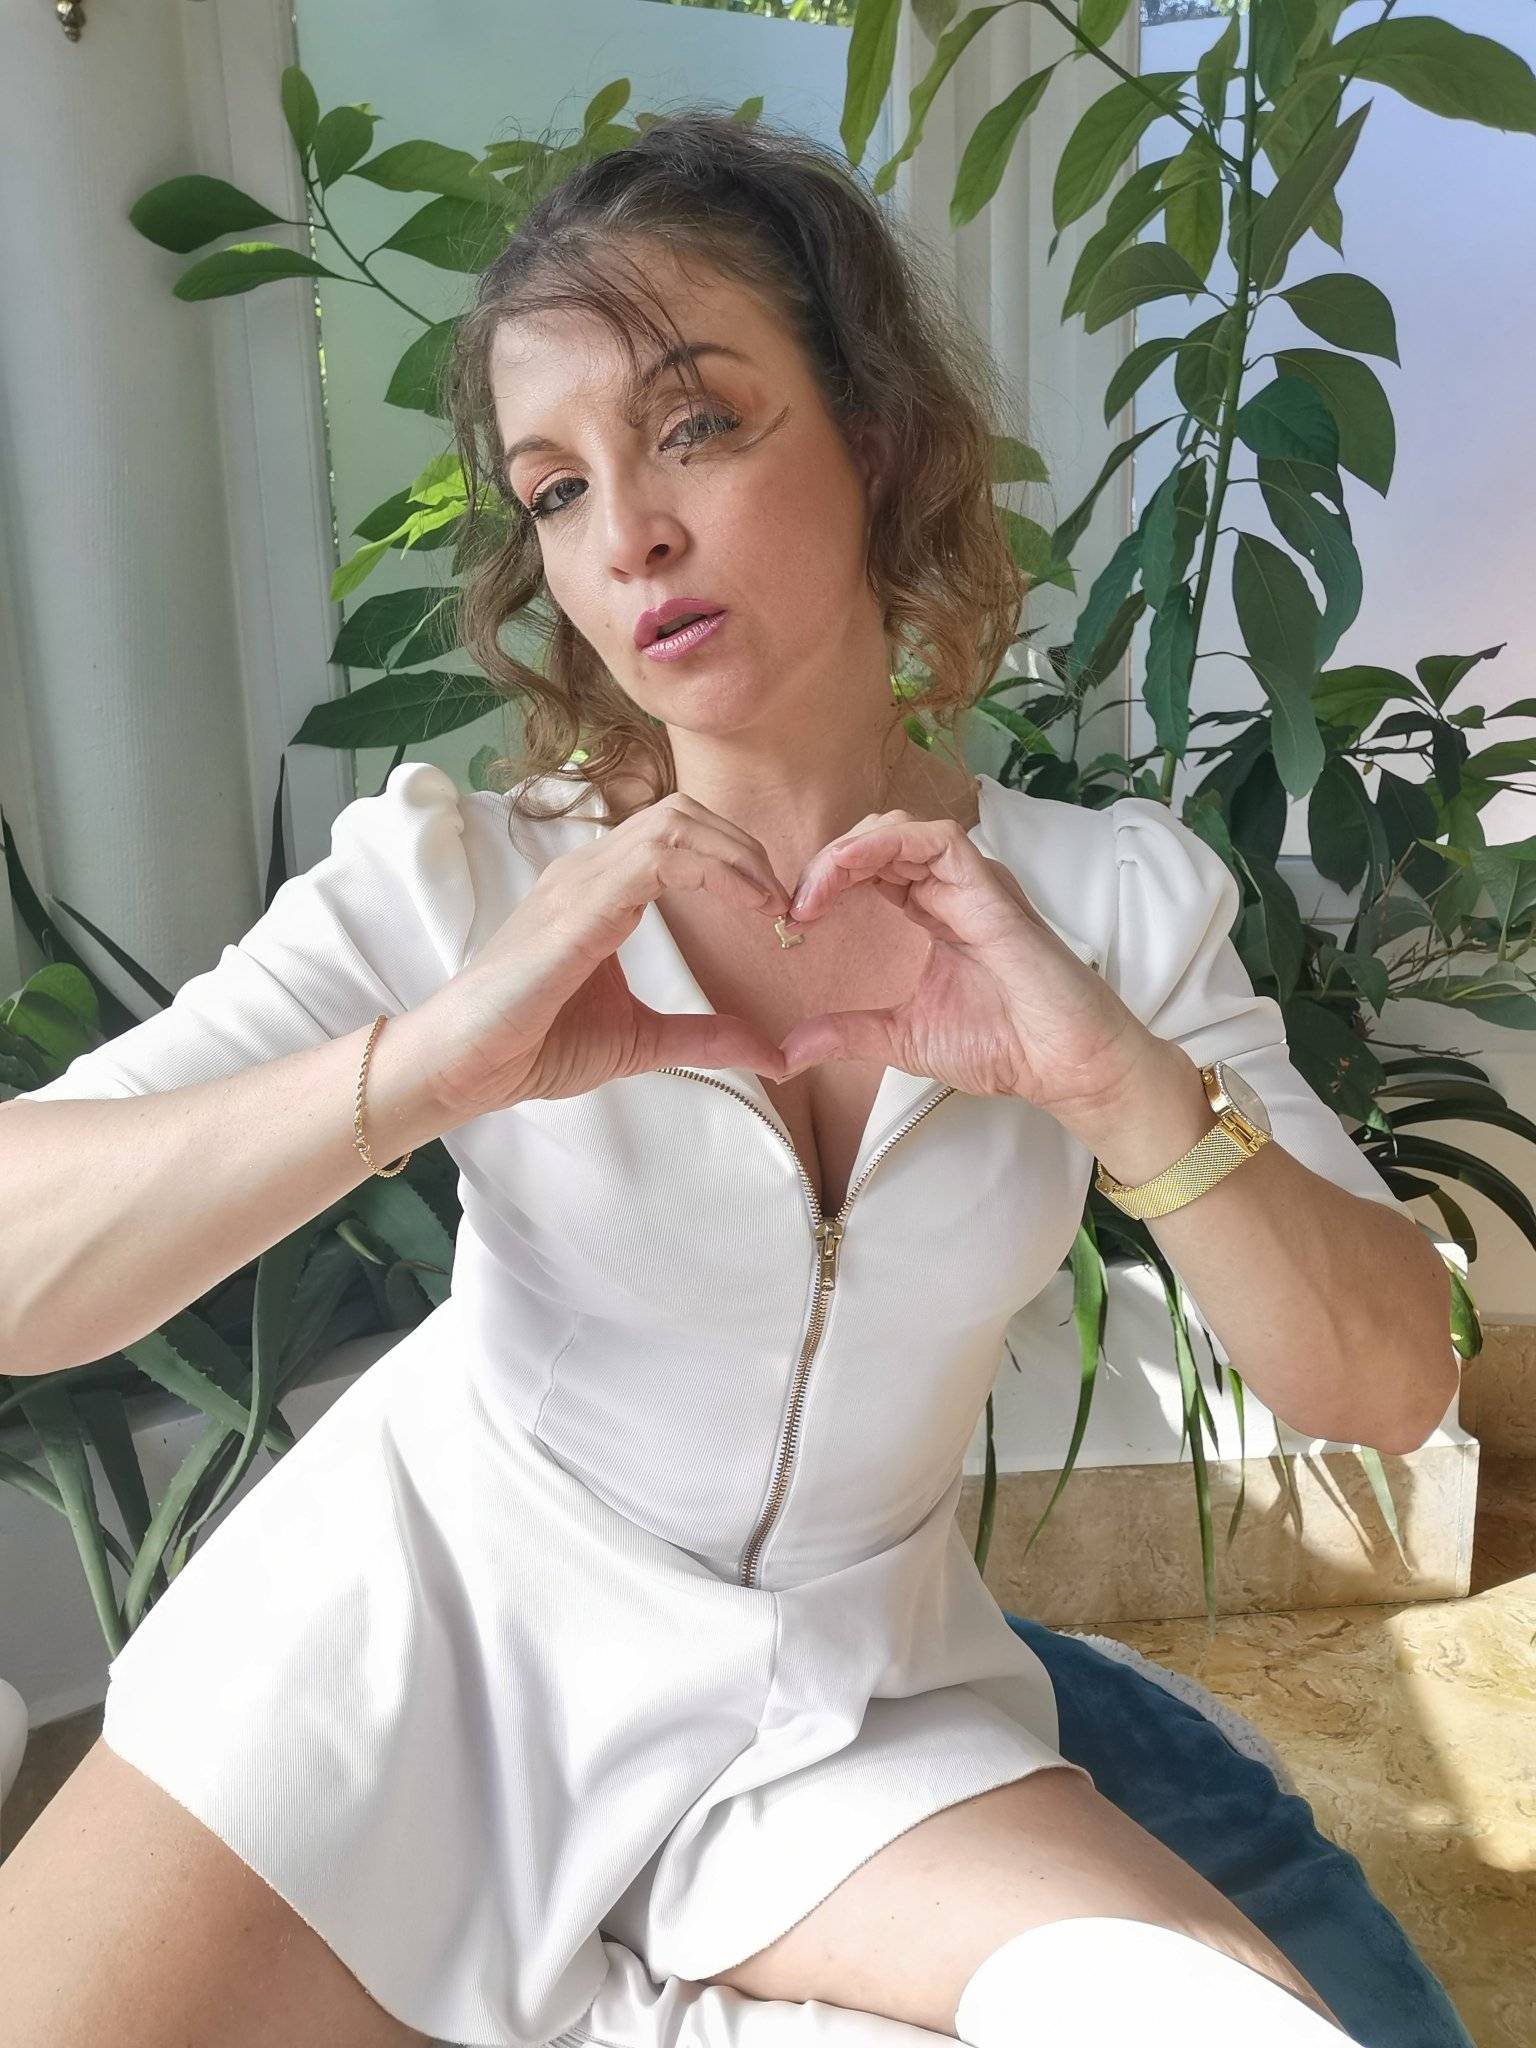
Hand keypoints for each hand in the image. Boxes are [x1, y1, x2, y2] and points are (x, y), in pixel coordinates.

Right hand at [414, 792, 793, 1117]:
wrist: (469, 1066)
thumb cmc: (536, 1046)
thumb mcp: (642, 1041)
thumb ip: (706, 1038)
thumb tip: (774, 1053)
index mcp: (601, 890)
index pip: (679, 835)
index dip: (736, 860)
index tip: (777, 911)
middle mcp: (590, 871)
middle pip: (683, 814)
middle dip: (744, 849)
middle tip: (783, 903)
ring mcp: (581, 880)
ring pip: (675, 821)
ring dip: (737, 855)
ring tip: (771, 904)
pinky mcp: (578, 904)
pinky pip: (659, 857)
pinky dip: (716, 872)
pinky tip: (748, 908)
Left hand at [775, 807, 1162, 1130]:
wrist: (1062, 1065)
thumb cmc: (1002, 1046)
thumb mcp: (902, 1037)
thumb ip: (847, 1034)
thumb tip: (788, 1050)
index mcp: (934, 912)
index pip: (872, 869)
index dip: (827, 881)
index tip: (794, 918)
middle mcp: (953, 889)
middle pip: (880, 840)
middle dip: (829, 861)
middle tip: (797, 903)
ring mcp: (973, 884)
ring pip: (902, 828)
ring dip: (848, 850)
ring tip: (814, 891)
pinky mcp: (991, 889)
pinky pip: (936, 839)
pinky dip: (883, 845)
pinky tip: (847, 874)